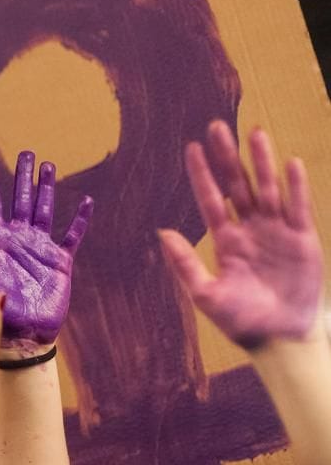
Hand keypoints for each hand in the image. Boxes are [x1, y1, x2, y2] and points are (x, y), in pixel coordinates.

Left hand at [0, 152, 92, 350]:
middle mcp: (18, 240)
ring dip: (46, 189)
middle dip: (22, 177)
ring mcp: (40, 249)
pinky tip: (86, 202)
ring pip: (44, 211)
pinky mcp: (60, 262)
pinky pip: (72, 236)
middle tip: (26, 152)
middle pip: (20, 201)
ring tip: (48, 166)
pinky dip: (79, 220)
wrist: (22, 337)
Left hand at [159, 121, 323, 348]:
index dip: (201, 174)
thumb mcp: (206, 293)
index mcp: (225, 241)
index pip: (210, 199)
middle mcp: (250, 229)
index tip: (191, 148)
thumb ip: (185, 263)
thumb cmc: (241, 319)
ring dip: (261, 161)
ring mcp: (276, 231)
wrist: (278, 337)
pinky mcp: (302, 238)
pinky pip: (298, 206)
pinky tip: (289, 163)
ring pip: (267, 188)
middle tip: (217, 126)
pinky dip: (295, 185)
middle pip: (237, 184)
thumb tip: (162, 233)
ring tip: (254, 133)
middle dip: (228, 157)